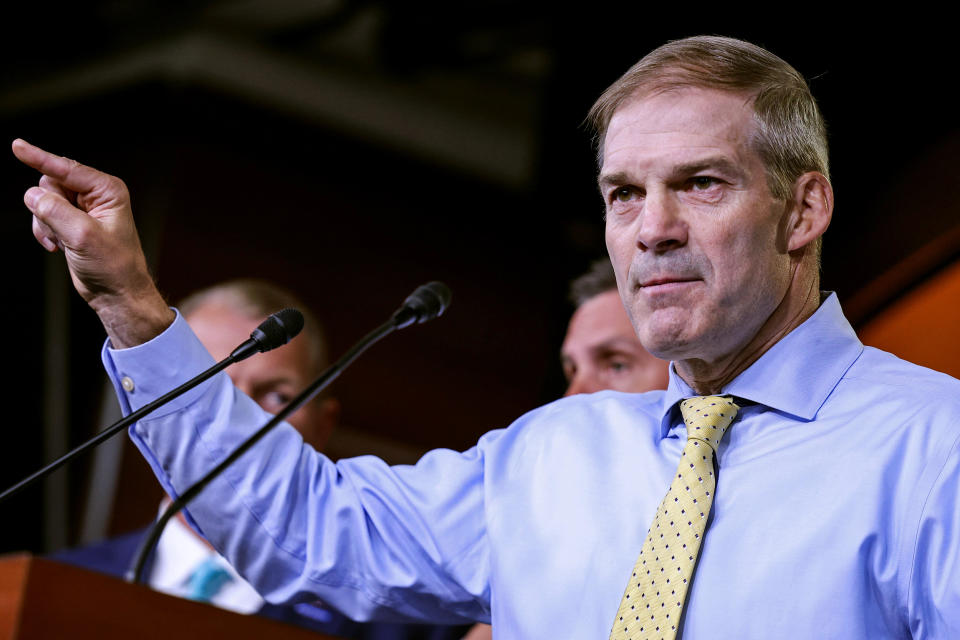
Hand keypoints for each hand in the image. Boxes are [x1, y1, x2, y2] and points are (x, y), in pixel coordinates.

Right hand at [13, 138, 173, 346]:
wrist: (116, 293)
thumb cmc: (114, 266)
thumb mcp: (83, 237)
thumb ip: (55, 211)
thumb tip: (32, 195)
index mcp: (107, 191)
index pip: (67, 169)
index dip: (40, 158)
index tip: (17, 146)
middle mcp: (96, 195)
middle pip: (50, 184)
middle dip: (48, 207)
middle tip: (63, 230)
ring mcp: (82, 209)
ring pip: (43, 200)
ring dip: (46, 223)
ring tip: (63, 242)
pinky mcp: (71, 222)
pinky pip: (43, 215)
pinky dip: (44, 231)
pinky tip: (58, 246)